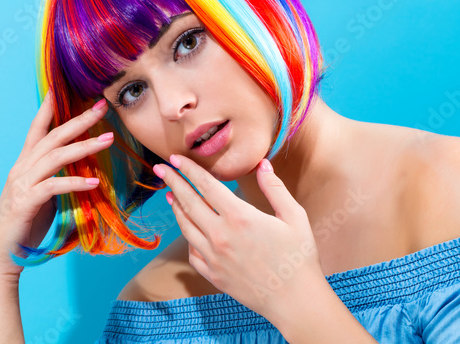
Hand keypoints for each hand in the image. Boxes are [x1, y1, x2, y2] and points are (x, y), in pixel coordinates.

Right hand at [0, 90, 113, 278]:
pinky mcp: (25, 203)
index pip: (37, 130)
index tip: (61, 88)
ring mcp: (21, 185)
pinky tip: (93, 181)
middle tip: (102, 107)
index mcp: (24, 165)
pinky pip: (53, 187)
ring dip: (84, 146)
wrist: (1, 255)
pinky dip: (74, 182)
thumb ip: (55, 179)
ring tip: (108, 139)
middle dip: (79, 121)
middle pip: (52, 137)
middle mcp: (21, 169)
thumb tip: (79, 171)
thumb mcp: (41, 197)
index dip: (48, 108)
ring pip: (55, 157)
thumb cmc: (24, 226)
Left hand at [153, 155, 324, 321]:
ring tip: (170, 195)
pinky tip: (189, 229)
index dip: (188, 169)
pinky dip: (188, 237)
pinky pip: (192, 252)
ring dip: (176, 208)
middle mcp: (220, 236)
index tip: (175, 158)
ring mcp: (213, 257)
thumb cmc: (299, 258)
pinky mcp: (212, 274)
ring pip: (186, 226)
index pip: (206, 185)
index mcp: (240, 217)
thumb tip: (262, 164)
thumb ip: (275, 188)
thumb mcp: (294, 217)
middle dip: (173, 182)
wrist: (295, 301)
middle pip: (188, 202)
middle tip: (160, 168)